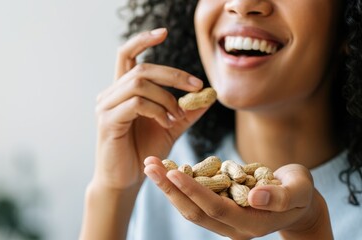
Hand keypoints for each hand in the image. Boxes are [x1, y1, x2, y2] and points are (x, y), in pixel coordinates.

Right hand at [93, 28, 209, 189]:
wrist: (126, 180)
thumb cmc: (144, 152)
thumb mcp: (170, 126)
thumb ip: (186, 110)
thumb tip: (208, 95)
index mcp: (121, 91)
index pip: (126, 55)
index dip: (143, 40)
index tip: (164, 32)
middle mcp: (109, 94)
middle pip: (141, 68)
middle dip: (173, 74)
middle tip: (196, 86)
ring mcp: (106, 107)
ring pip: (139, 83)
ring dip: (166, 97)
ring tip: (178, 116)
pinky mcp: (108, 121)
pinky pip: (136, 103)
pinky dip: (157, 110)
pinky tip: (167, 123)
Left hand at [144, 157, 332, 238]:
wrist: (297, 201)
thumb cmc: (300, 192)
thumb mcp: (299, 190)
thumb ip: (279, 196)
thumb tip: (255, 197)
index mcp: (250, 223)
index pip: (215, 208)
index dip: (193, 191)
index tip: (172, 172)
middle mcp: (232, 226)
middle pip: (194, 211)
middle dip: (169, 189)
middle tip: (149, 165)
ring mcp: (224, 220)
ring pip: (189, 207)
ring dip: (168, 187)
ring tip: (152, 165)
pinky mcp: (219, 209)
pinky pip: (194, 199)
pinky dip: (179, 185)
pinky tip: (166, 169)